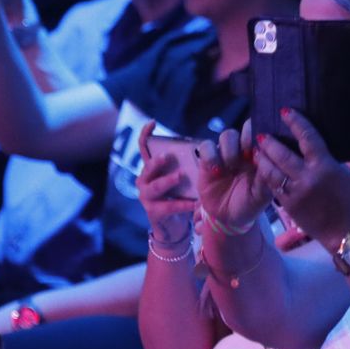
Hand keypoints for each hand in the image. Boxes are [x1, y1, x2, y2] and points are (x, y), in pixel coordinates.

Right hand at [136, 120, 196, 244]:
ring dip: (167, 181)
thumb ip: (185, 165)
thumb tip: (206, 148)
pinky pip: (169, 206)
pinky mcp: (153, 212)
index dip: (145, 134)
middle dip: (158, 161)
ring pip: (155, 186)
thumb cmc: (179, 195)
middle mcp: (144, 180)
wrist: (174, 226)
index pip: (144, 147)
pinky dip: (183, 204)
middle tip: (168, 156)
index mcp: (151, 168)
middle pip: (148, 167)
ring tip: (179, 177)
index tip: (153, 123)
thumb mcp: (181, 178)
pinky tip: (195, 203)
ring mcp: (146, 197)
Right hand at [191, 121, 272, 235]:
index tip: (263, 148)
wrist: (227, 219)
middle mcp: (245, 151)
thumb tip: (269, 160)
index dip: (265, 135)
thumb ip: (266, 179)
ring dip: (230, 148)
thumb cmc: (249, 205)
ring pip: (228, 135)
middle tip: (248, 153)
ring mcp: (226, 153)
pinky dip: (211, 155)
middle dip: (247, 136)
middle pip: (246, 128)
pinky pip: (206, 146)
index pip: (265, 135)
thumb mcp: (262, 196)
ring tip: (231, 166)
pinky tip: (216, 171)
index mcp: (262, 156)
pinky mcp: (208, 160)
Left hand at [254, 108, 349, 246]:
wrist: (348, 233)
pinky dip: (267, 177)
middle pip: (282, 154)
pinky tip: (264, 170)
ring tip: (257, 151)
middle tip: (261, 134)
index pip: (307, 138)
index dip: (295, 122)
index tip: (285, 112)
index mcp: (325, 166)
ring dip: (262, 159)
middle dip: (269, 142)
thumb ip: (327, 161)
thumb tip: (312, 148)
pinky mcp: (289, 206)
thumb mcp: (345, 174)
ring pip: (272, 172)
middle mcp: (308, 178)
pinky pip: (274, 188)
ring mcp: (296, 193)